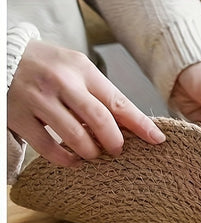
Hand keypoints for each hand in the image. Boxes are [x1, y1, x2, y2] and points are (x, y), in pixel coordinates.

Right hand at [7, 40, 165, 166]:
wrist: (2, 57)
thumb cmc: (48, 67)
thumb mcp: (76, 70)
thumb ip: (99, 94)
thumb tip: (130, 125)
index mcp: (81, 69)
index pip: (118, 102)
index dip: (140, 125)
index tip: (157, 139)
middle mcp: (61, 82)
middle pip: (101, 121)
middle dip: (115, 142)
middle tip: (117, 150)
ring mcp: (38, 99)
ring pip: (76, 137)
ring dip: (91, 152)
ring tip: (94, 154)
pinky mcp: (19, 117)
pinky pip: (49, 148)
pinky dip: (66, 159)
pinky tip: (73, 159)